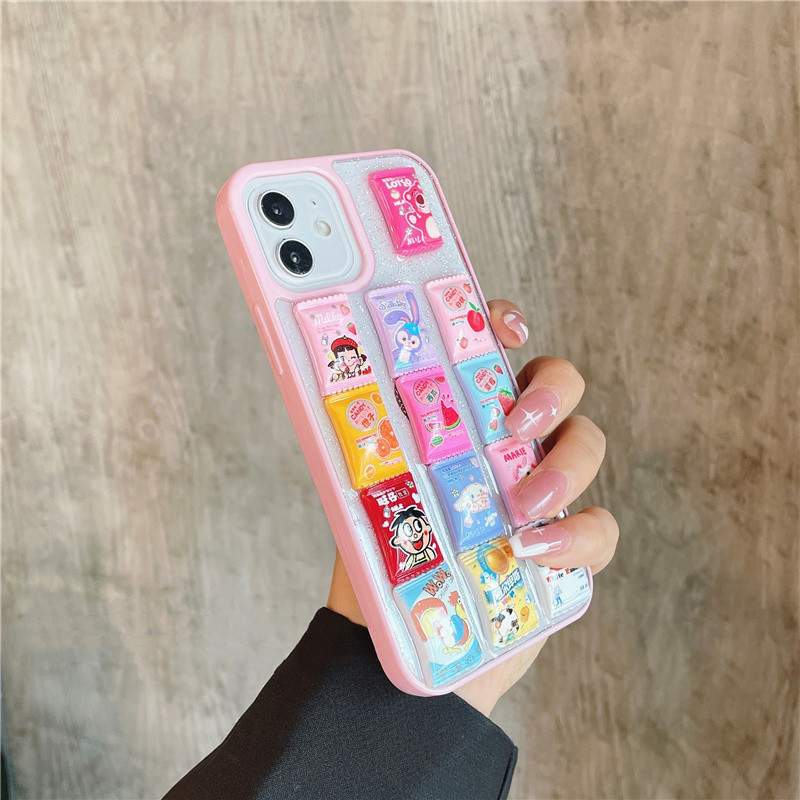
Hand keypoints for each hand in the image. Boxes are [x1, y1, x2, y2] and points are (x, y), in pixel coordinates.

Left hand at [327, 299, 618, 715]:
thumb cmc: (382, 560)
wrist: (400, 643)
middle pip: (561, 384)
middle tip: (516, 424)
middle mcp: (510, 444)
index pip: (495, 351)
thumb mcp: (364, 492)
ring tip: (520, 505)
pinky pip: (601, 527)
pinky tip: (534, 552)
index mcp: (463, 419)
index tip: (507, 329)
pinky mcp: (568, 545)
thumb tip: (329, 386)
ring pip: (588, 445)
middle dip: (552, 392)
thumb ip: (363, 441)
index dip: (507, 324)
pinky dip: (578, 536)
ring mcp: (544, 491)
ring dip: (564, 468)